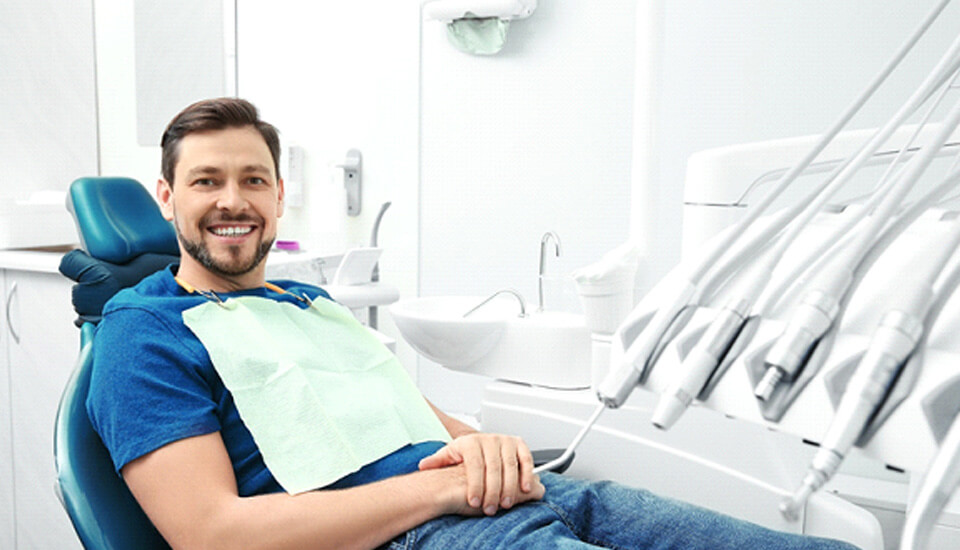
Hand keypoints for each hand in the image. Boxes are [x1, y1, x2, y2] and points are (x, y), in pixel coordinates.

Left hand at [419, 433, 543, 515]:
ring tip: (506, 504)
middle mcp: (489, 439)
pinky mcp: (519, 444)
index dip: (475, 485)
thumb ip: (437, 461)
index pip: (475, 465)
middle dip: (492, 491)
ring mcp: (505, 441)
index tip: (473, 502)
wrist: (480, 443)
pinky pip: (526, 458)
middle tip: (490, 508)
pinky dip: (527, 473)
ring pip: (510, 465)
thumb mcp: (449, 455)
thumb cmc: (465, 453)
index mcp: (471, 442)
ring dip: (510, 486)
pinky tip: (525, 489)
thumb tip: (423, 465)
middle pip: (493, 467)